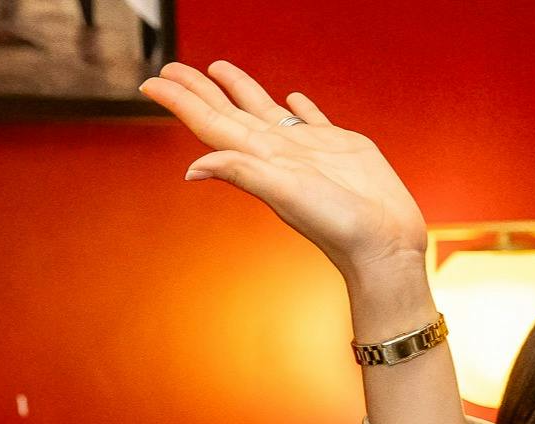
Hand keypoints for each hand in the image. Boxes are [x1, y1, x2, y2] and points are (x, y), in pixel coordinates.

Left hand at [142, 60, 428, 282]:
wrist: (382, 244)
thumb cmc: (337, 224)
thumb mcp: (284, 193)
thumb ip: (242, 172)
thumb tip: (192, 169)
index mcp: (259, 158)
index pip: (210, 123)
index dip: (181, 101)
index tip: (152, 83)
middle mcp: (277, 151)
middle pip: (228, 112)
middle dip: (199, 89)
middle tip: (171, 68)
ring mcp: (306, 149)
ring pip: (264, 110)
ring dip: (240, 90)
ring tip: (218, 69)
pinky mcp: (339, 147)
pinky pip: (311, 120)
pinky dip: (299, 107)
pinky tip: (292, 98)